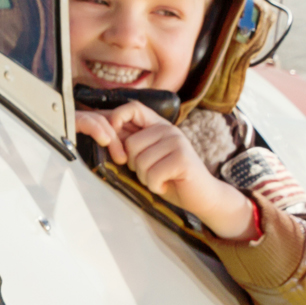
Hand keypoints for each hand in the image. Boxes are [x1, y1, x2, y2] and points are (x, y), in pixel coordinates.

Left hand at [78, 101, 255, 239]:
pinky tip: (166, 185)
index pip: (132, 108)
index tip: (111, 140)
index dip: (116, 118)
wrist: (201, 196)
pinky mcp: (182, 159)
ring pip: (140, 161)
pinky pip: (152, 174)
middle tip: (150, 172)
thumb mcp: (148, 157)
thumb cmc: (170, 178)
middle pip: (131, 144)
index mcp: (158, 125)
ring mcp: (177, 142)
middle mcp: (168, 129)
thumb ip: (132, 145)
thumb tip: (104, 134)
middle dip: (133, 166)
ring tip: (159, 179)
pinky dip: (155, 186)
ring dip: (145, 178)